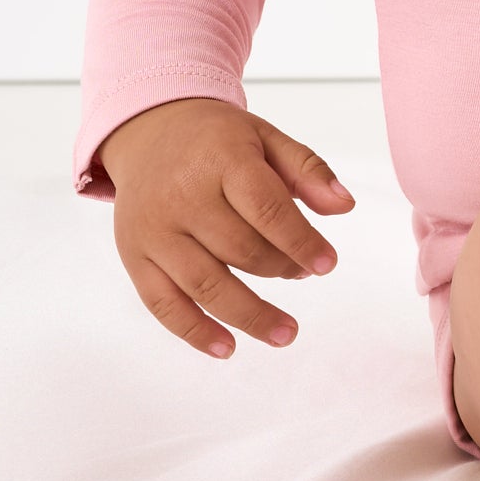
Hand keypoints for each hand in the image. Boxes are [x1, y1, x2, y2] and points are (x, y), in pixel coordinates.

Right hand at [95, 96, 355, 357]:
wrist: (149, 132)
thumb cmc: (216, 139)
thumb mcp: (266, 137)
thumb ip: (308, 169)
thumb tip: (344, 206)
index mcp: (222, 160)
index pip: (266, 208)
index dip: (301, 240)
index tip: (328, 264)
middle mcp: (182, 197)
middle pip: (239, 249)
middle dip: (281, 269)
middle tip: (304, 274)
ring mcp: (155, 231)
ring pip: (204, 284)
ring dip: (248, 315)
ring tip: (286, 332)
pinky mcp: (135, 257)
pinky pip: (163, 304)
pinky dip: (195, 331)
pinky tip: (228, 348)